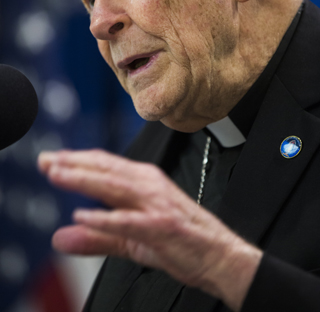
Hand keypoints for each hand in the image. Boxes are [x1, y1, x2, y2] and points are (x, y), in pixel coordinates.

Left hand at [38, 149, 261, 310]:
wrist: (219, 255)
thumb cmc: (178, 240)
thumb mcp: (130, 238)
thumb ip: (95, 236)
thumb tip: (60, 235)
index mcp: (143, 182)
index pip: (104, 165)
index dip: (75, 161)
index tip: (50, 159)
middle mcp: (148, 185)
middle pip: (105, 169)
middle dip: (73, 163)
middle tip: (45, 159)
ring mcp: (156, 204)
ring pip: (114, 186)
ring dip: (84, 179)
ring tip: (57, 175)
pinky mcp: (162, 226)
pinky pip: (129, 220)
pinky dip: (105, 218)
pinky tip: (83, 216)